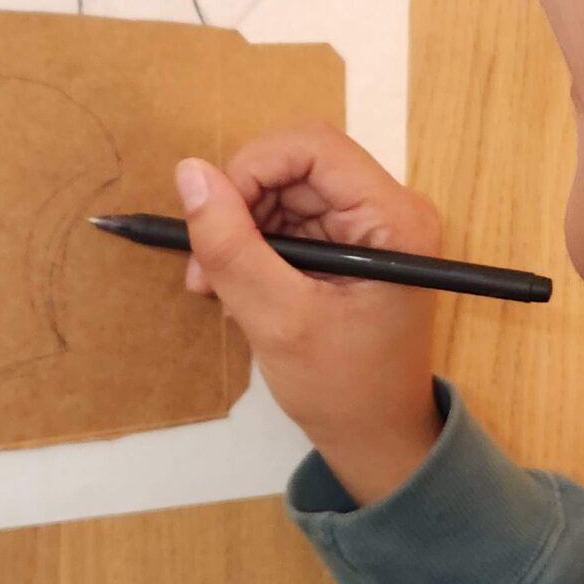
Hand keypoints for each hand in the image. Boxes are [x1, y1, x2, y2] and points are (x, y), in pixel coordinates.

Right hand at [178, 123, 443, 504]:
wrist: (377, 436)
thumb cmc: (344, 390)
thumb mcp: (277, 320)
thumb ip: (231, 246)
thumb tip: (189, 173)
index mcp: (394, 220)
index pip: (313, 147)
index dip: (251, 168)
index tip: (212, 216)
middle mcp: (390, 209)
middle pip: (295, 165)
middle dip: (240, 206)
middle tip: (205, 266)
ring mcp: (370, 225)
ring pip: (285, 191)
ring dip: (241, 231)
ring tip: (219, 288)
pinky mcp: (350, 243)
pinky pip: (290, 219)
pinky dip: (255, 247)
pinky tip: (241, 290)